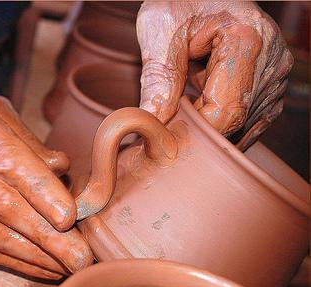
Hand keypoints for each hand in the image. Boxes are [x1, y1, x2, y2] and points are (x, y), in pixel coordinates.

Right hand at [0, 84, 92, 278]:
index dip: (39, 190)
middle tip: (80, 256)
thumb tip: (62, 169)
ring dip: (33, 254)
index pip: (6, 161)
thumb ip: (25, 139)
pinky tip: (41, 266)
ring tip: (67, 267)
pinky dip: (12, 259)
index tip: (69, 216)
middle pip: (1, 204)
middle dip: (45, 235)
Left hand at [136, 1, 292, 147]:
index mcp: (247, 40)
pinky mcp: (272, 84)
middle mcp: (271, 60)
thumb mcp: (160, 31)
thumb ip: (158, 78)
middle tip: (169, 117)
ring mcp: (275, 74)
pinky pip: (249, 120)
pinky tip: (203, 100)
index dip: (192, 130)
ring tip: (188, 96)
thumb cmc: (180, 1)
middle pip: (235, 122)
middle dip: (198, 129)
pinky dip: (222, 119)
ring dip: (210, 123)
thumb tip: (152, 123)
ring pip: (242, 126)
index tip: (165, 132)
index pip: (225, 112)